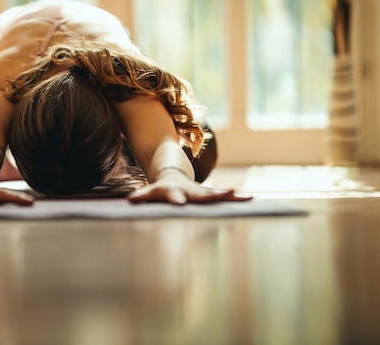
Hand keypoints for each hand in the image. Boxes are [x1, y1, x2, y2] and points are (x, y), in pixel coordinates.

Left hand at [127, 172, 251, 205]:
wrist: (173, 175)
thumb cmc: (160, 189)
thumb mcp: (150, 192)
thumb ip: (141, 196)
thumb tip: (129, 200)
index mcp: (175, 192)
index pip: (175, 196)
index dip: (177, 199)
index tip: (180, 204)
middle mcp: (190, 191)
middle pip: (202, 195)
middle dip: (213, 197)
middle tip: (228, 193)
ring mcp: (202, 192)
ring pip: (217, 195)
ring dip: (229, 197)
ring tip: (244, 197)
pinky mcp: (210, 194)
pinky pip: (224, 197)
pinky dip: (236, 200)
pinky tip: (250, 200)